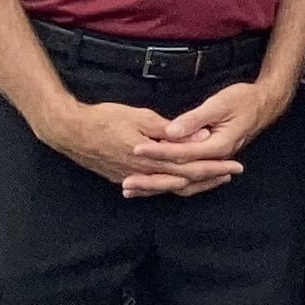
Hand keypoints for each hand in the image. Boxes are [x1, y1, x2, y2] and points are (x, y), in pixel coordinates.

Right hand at [40, 92, 241, 198]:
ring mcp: (132, 178)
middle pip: (184, 181)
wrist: (69, 132)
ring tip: (212, 180)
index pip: (191, 166)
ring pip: (169, 187)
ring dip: (193, 184)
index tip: (235, 165)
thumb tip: (197, 136)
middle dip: (210, 178)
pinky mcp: (121, 178)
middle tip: (232, 174)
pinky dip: (169, 187)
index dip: (215, 166)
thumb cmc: (105, 119)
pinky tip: (178, 186)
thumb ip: (170, 130)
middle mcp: (144, 174)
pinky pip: (152, 187)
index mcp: (152, 159)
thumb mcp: (141, 117)